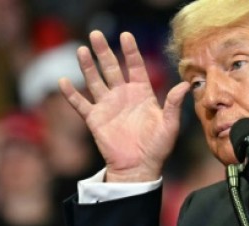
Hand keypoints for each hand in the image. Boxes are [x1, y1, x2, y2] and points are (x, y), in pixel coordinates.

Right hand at [58, 31, 190, 182]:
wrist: (139, 168)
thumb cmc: (157, 148)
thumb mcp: (169, 125)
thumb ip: (173, 104)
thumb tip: (185, 85)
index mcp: (141, 93)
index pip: (135, 66)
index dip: (130, 51)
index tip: (126, 35)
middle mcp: (123, 95)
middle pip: (111, 68)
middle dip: (104, 51)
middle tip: (96, 34)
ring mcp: (107, 106)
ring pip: (95, 81)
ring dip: (87, 66)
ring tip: (81, 50)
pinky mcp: (95, 119)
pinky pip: (80, 104)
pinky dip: (71, 94)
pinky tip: (63, 81)